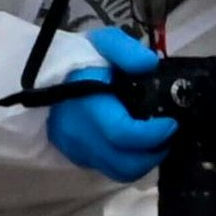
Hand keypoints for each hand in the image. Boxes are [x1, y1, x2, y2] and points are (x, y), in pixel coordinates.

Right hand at [44, 25, 173, 182]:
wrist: (43, 75)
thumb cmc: (78, 58)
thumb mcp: (102, 42)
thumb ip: (125, 50)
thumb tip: (149, 64)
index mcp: (87, 106)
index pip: (123, 134)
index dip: (154, 134)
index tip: (172, 122)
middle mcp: (81, 135)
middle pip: (126, 164)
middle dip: (155, 153)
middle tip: (169, 134)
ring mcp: (78, 151)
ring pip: (120, 173)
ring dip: (144, 161)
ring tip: (156, 141)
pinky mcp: (78, 158)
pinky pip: (109, 170)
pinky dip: (129, 161)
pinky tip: (137, 144)